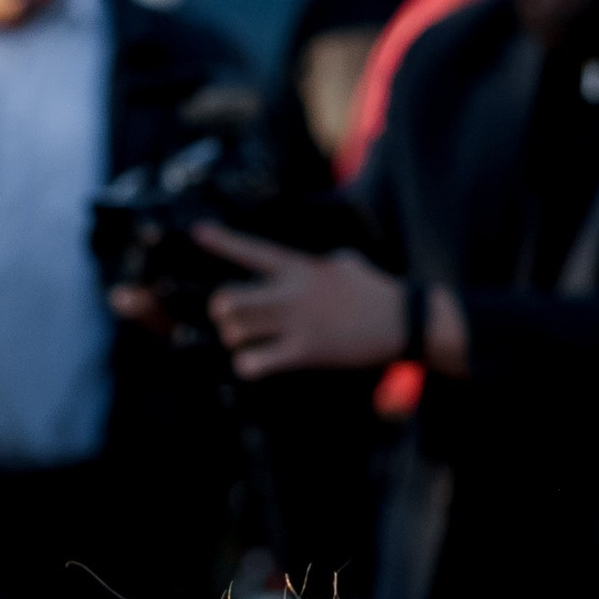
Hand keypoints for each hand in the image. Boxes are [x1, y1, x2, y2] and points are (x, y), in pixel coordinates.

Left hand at [196, 229, 431, 377]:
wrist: (401, 320)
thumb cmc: (373, 292)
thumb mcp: (343, 263)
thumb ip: (315, 264)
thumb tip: (310, 264)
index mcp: (300, 267)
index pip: (253, 251)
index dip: (222, 242)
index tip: (197, 232)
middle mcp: (292, 292)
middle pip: (230, 298)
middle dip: (222, 311)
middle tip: (230, 318)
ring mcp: (296, 322)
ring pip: (237, 330)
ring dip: (234, 338)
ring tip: (246, 341)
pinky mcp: (305, 351)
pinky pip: (257, 362)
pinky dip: (248, 365)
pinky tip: (254, 364)